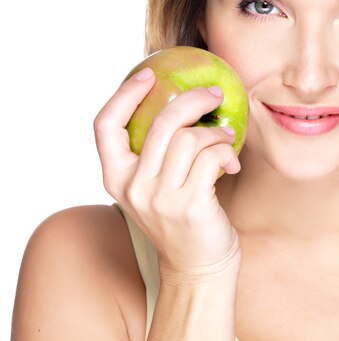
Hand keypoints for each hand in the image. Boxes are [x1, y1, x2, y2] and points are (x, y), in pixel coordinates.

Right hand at [94, 67, 241, 283]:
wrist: (198, 267)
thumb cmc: (181, 217)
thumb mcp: (156, 187)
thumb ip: (156, 154)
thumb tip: (181, 103)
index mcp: (116, 178)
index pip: (105, 126)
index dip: (124, 94)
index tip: (148, 74)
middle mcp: (133, 187)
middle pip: (160, 123)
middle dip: (192, 100)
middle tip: (213, 94)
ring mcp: (159, 198)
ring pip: (189, 138)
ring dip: (216, 133)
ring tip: (225, 141)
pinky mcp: (189, 205)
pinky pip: (211, 157)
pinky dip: (226, 152)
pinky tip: (232, 164)